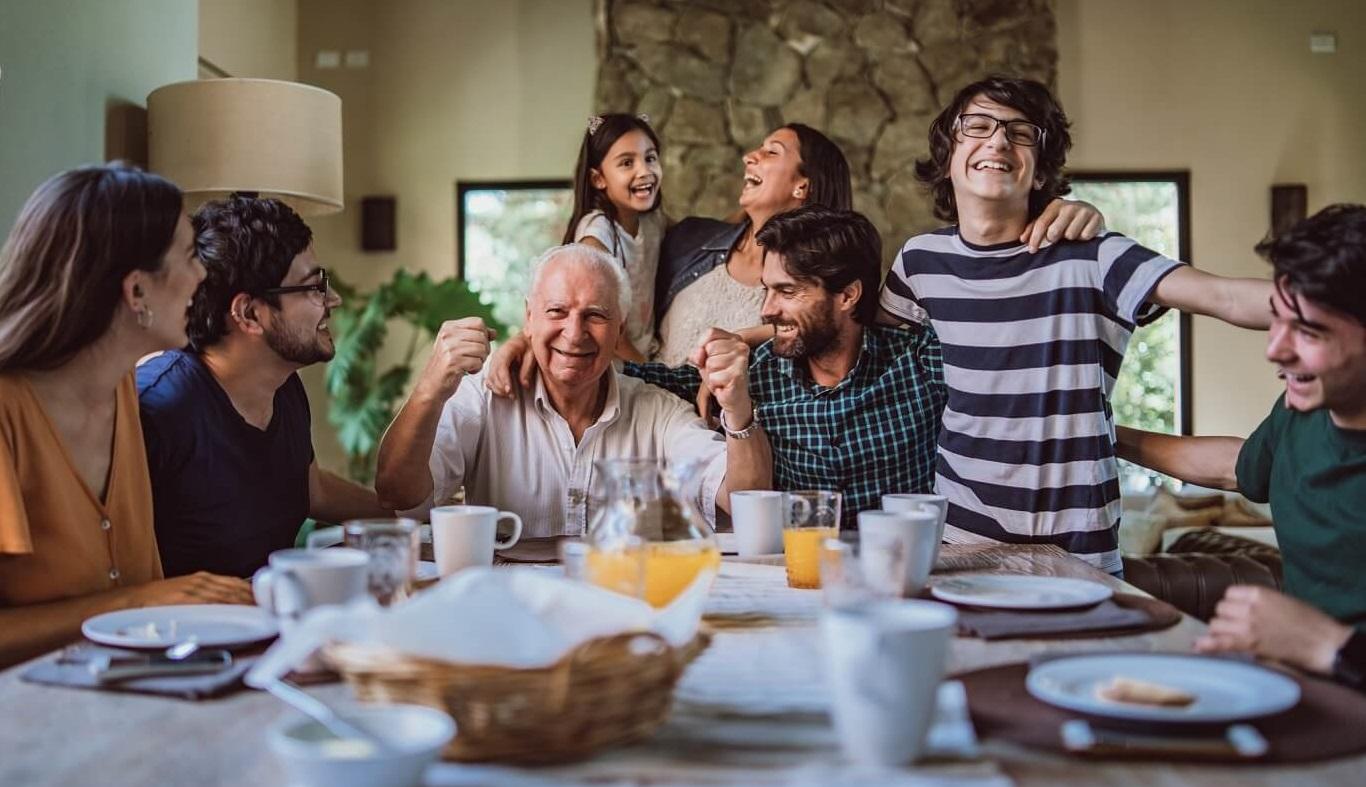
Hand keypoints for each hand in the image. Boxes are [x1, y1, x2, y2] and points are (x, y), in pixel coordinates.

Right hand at [135, 572, 254, 605]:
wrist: (134, 599)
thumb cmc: (161, 600)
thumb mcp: (188, 593)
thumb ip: (207, 596)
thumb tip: (228, 606)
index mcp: (203, 579)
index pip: (234, 583)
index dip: (251, 592)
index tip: (265, 601)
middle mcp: (201, 581)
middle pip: (234, 589)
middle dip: (252, 599)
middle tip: (268, 609)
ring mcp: (193, 589)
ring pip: (225, 595)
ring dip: (243, 604)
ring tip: (258, 613)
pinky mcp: (184, 598)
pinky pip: (209, 603)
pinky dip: (225, 607)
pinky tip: (235, 613)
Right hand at [417, 318, 495, 399]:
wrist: (431, 386)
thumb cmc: (448, 365)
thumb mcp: (458, 345)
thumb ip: (476, 336)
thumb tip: (494, 332)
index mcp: (448, 327)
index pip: (479, 322)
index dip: (484, 335)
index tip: (477, 346)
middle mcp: (447, 335)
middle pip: (482, 336)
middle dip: (484, 350)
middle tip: (474, 358)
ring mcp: (449, 348)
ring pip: (482, 349)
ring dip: (481, 360)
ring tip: (470, 364)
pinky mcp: (453, 362)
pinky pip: (478, 362)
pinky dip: (476, 369)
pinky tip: (467, 371)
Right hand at [484, 331, 536, 396]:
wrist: (524, 338)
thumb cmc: (529, 345)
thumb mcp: (532, 355)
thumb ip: (527, 369)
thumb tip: (524, 385)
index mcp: (507, 349)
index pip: (501, 366)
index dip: (504, 379)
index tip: (509, 391)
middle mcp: (497, 355)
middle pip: (494, 374)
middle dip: (502, 387)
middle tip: (513, 396)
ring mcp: (493, 361)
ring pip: (490, 378)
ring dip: (498, 389)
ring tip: (510, 395)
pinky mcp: (493, 366)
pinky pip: (490, 379)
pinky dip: (495, 387)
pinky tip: (503, 391)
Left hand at [690, 328, 751, 430]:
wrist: (734, 398)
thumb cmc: (720, 376)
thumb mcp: (704, 360)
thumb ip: (699, 352)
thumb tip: (699, 354)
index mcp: (735, 339)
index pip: (711, 332)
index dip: (703, 346)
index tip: (710, 357)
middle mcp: (741, 347)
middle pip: (710, 348)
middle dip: (708, 363)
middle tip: (719, 371)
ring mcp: (741, 360)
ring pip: (710, 363)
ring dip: (711, 375)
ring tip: (721, 378)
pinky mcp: (738, 375)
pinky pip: (714, 377)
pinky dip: (715, 384)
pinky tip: (724, 385)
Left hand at [1019, 198, 1105, 251]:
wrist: (1091, 216)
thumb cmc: (1064, 222)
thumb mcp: (1050, 222)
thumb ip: (1035, 229)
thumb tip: (1022, 239)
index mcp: (1055, 205)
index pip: (1041, 223)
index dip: (1035, 238)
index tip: (1032, 250)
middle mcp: (1069, 206)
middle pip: (1054, 231)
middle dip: (1053, 238)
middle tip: (1058, 238)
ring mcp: (1084, 210)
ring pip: (1070, 235)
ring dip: (1070, 239)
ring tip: (1073, 234)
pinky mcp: (1097, 217)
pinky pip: (1085, 236)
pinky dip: (1083, 238)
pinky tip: (1084, 233)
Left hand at [1195, 585, 1352, 673]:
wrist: (1322, 642)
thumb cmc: (1308, 620)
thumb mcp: (1281, 600)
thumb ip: (1258, 602)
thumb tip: (1241, 607)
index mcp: (1258, 593)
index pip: (1229, 594)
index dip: (1233, 604)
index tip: (1240, 611)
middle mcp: (1249, 607)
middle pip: (1220, 610)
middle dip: (1227, 618)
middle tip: (1239, 627)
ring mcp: (1248, 625)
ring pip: (1216, 625)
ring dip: (1222, 631)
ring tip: (1234, 637)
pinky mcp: (1250, 643)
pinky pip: (1222, 642)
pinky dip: (1208, 645)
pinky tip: (1197, 646)